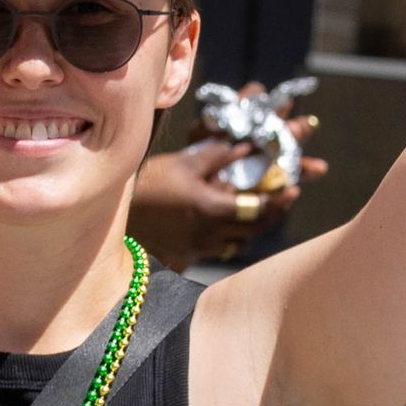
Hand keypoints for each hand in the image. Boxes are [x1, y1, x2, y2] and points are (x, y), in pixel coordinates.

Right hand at [129, 118, 326, 270]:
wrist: (112, 216)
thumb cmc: (147, 183)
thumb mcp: (183, 163)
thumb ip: (218, 155)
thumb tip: (247, 146)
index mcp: (212, 210)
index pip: (259, 210)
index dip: (279, 200)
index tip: (292, 189)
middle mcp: (209, 235)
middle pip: (254, 231)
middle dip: (271, 216)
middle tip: (281, 202)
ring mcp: (197, 251)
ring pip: (237, 244)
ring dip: (250, 229)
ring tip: (254, 213)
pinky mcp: (184, 260)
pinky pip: (215, 251)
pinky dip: (226, 239)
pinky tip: (222, 227)